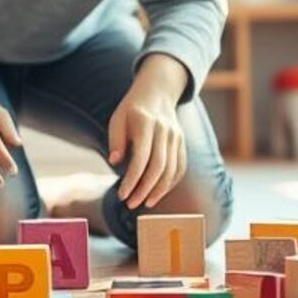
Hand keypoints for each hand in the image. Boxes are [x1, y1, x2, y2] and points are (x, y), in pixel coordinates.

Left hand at [108, 55, 189, 208]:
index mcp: (146, 123)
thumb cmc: (131, 110)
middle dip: (144, 190)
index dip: (132, 179)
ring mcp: (177, 137)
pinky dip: (170, 183)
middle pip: (158, 167)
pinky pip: (180, 168)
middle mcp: (165, 130)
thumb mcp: (117, 119)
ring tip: (144, 203)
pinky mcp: (182, 143)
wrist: (157, 93)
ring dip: (158, 191)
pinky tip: (157, 193)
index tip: (122, 195)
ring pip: (171, 170)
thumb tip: (114, 163)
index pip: (141, 158)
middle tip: (131, 204)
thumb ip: (115, 140)